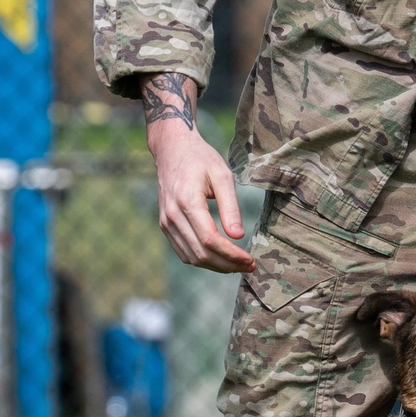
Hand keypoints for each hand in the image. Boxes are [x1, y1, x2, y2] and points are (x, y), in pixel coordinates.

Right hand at [141, 74, 253, 272]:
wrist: (172, 150)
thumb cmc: (200, 159)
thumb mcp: (222, 176)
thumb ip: (230, 207)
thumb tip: (238, 236)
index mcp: (187, 201)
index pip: (210, 239)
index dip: (231, 255)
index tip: (250, 259)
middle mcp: (172, 215)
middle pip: (200, 253)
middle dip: (227, 264)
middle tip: (249, 266)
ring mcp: (166, 222)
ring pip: (191, 257)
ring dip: (216, 266)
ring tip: (238, 265)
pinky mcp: (165, 226)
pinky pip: (183, 252)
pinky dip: (203, 260)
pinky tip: (221, 258)